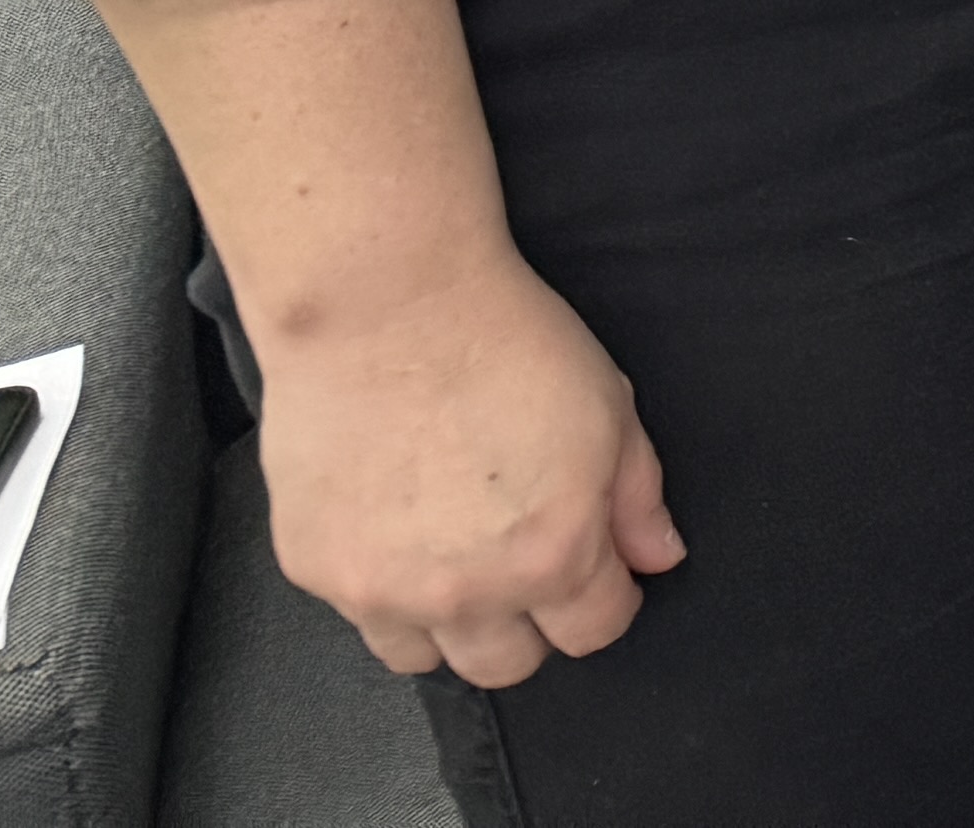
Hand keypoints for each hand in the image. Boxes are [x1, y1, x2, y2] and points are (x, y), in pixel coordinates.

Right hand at [258, 249, 683, 685]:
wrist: (384, 307)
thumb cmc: (503, 342)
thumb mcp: (610, 407)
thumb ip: (638, 498)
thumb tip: (658, 556)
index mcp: (551, 556)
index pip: (594, 633)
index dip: (607, 601)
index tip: (601, 575)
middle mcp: (466, 593)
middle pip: (508, 666)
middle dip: (531, 624)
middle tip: (527, 563)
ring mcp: (380, 590)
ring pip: (426, 658)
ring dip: (450, 623)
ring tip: (458, 555)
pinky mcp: (315, 570)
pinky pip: (360, 614)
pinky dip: (383, 588)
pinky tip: (397, 528)